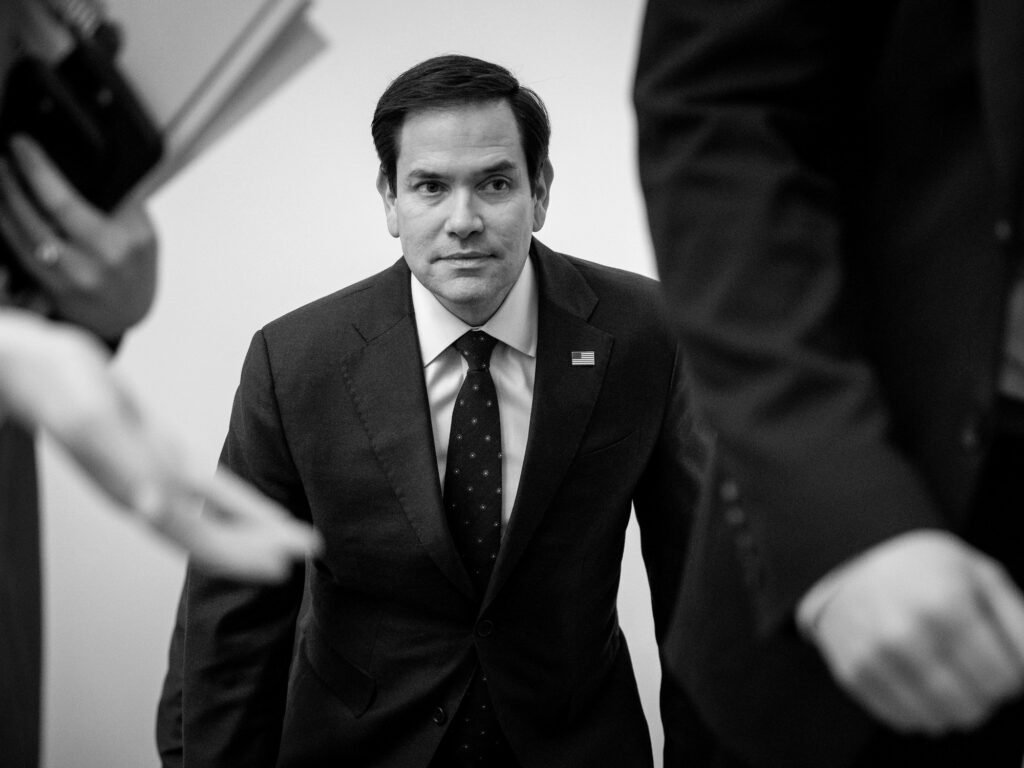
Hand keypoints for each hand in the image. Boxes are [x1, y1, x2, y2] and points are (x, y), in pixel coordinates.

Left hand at [0, 134, 156, 338]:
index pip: (64, 200)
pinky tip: (1, 209)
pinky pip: (16, 253)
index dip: (35, 169)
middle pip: (33, 216)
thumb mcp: (143, 232)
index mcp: (116, 244)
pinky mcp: (48, 290)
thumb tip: (83, 168)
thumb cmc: (135, 267)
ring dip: (2, 202)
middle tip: (0, 157)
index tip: (20, 144)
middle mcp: (89, 264)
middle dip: (10, 181)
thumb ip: (119, 203)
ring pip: (18, 235)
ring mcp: (66, 280)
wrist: (129, 314)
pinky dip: (4, 227)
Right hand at [0, 309, 321, 581]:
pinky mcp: (156, 454)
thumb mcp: (90, 420)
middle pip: (211, 534)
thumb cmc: (56, 385)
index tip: (282, 565)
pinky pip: (205, 485)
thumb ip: (120, 464)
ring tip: (297, 538)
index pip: (196, 533)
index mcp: (133, 490)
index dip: (238, 553)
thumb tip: (151, 507)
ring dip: (255, 529)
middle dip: (259, 547)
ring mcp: (151, 476)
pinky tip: (260, 512)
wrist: (33, 365)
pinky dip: (235, 501)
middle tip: (310, 551)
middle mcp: (146, 493)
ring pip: (213, 514)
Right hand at [803, 530, 1023, 733]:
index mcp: (947, 607)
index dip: (1010, 673)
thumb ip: (1019, 621)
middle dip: (981, 692)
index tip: (996, 657)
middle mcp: (907, 636)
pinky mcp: (854, 674)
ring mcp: (876, 659)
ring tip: (942, 671)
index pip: (1005, 681)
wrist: (849, 557)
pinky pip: (904, 721)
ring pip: (940, 721)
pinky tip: (914, 677)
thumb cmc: (924, 568)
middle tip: (969, 664)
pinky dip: (918, 708)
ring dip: (951, 705)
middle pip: (974, 707)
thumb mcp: (980, 574)